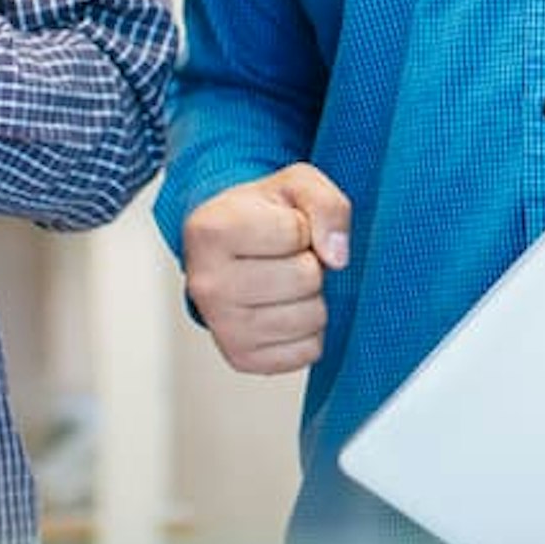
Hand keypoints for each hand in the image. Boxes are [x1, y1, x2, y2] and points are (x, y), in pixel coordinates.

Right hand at [180, 163, 351, 375]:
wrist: (226, 251)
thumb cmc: (258, 215)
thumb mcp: (294, 184)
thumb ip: (325, 203)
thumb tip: (337, 257)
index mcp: (211, 230)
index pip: (295, 232)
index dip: (302, 226)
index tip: (281, 227)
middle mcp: (207, 283)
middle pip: (305, 278)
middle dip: (309, 264)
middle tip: (285, 258)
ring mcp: (222, 327)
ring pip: (311, 318)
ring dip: (312, 298)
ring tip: (285, 283)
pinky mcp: (241, 358)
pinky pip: (309, 351)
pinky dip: (308, 331)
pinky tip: (284, 309)